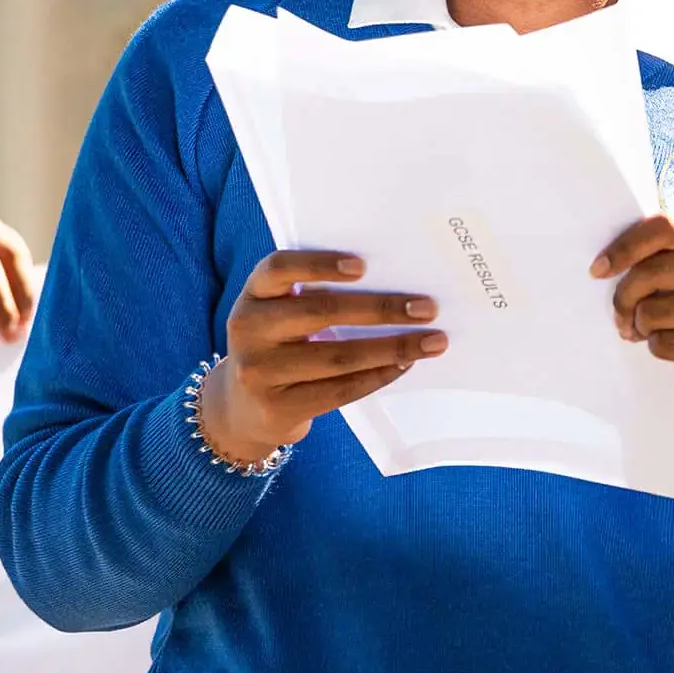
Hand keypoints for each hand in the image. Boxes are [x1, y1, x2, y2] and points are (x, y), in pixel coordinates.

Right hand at [199, 251, 446, 466]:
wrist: (241, 408)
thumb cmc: (278, 347)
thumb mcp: (279, 315)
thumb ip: (313, 297)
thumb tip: (395, 286)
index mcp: (253, 295)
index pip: (279, 268)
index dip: (319, 264)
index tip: (363, 266)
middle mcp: (249, 329)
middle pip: (320, 312)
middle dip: (381, 309)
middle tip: (427, 308)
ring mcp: (259, 371)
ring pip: (337, 356)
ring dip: (393, 348)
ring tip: (432, 342)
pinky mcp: (277, 407)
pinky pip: (339, 390)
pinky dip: (377, 376)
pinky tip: (404, 365)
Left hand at [592, 215, 673, 417]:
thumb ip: (654, 256)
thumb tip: (602, 266)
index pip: (664, 227)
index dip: (625, 247)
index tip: (597, 270)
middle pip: (652, 273)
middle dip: (624, 298)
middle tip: (620, 315)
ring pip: (655, 313)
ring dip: (641, 327)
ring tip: (649, 331)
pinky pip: (667, 345)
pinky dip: (657, 348)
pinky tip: (672, 346)